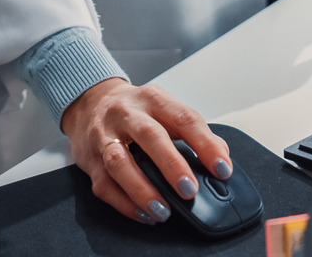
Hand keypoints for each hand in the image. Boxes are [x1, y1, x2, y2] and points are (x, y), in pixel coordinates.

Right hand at [62, 78, 234, 224]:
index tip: (222, 168)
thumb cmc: (137, 111)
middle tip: (190, 190)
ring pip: (121, 163)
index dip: (206, 144)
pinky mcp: (89, 159)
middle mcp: (127, 113)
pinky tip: (143, 213)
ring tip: (163, 211)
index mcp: (154, 99)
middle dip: (172, 166)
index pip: (185, 119)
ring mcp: (104, 135)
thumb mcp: (165, 109)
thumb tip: (220, 155)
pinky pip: (104, 185)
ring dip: (143, 190)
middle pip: (150, 136)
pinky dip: (124, 203)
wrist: (91, 103)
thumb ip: (192, 131)